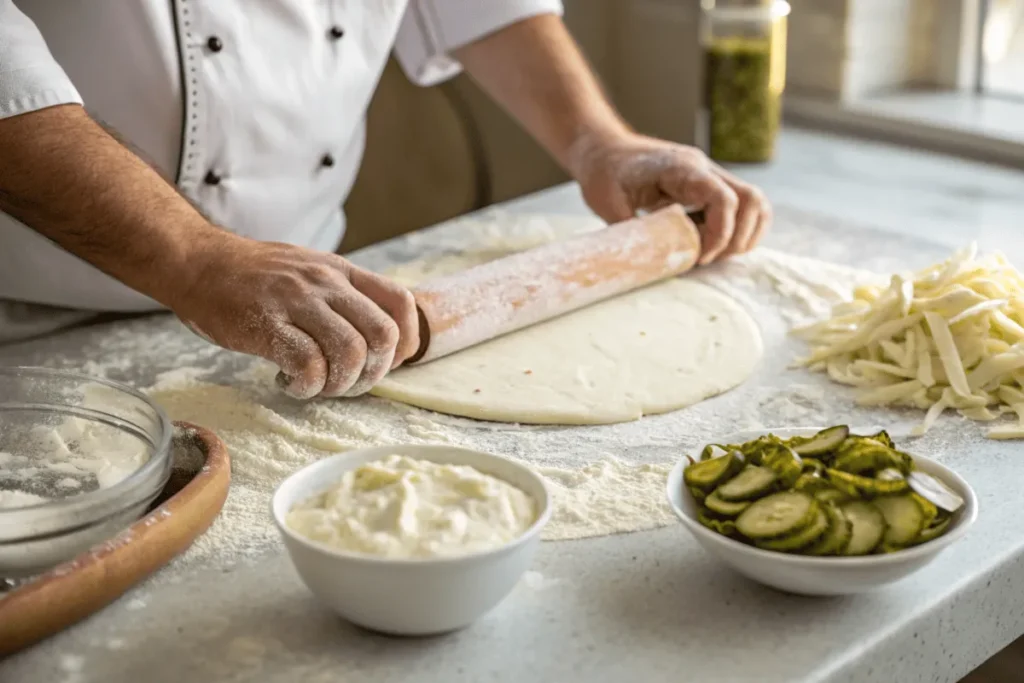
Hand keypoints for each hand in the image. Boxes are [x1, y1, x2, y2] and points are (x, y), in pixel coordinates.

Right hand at [170, 236, 419, 398]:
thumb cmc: (252, 276)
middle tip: (345, 383)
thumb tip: (375, 338)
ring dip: (338, 384)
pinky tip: (288, 382)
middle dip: (372, 372)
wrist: (196, 262)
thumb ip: (341, 296)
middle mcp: (326, 282)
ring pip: (350, 353)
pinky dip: (305, 386)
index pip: (401, 302)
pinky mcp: (266, 324)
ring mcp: (297, 301)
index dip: (407, 340)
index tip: (389, 362)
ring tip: (315, 386)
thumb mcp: (309, 271)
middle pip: (383, 335)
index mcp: (342, 272)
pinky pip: (307, 365)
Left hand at [569, 131, 771, 264]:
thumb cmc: (604, 173)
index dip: (719, 234)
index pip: (723, 198)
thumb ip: (633, 233)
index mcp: (681, 169)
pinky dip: (737, 229)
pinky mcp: (708, 186)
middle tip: (706, 259)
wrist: (603, 149)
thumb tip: (651, 265)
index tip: (699, 258)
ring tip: (712, 254)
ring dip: (744, 234)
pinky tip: (709, 244)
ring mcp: (710, 175)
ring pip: (754, 202)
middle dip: (737, 238)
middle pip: (751, 200)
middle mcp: (704, 169)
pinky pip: (742, 206)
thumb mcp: (608, 204)